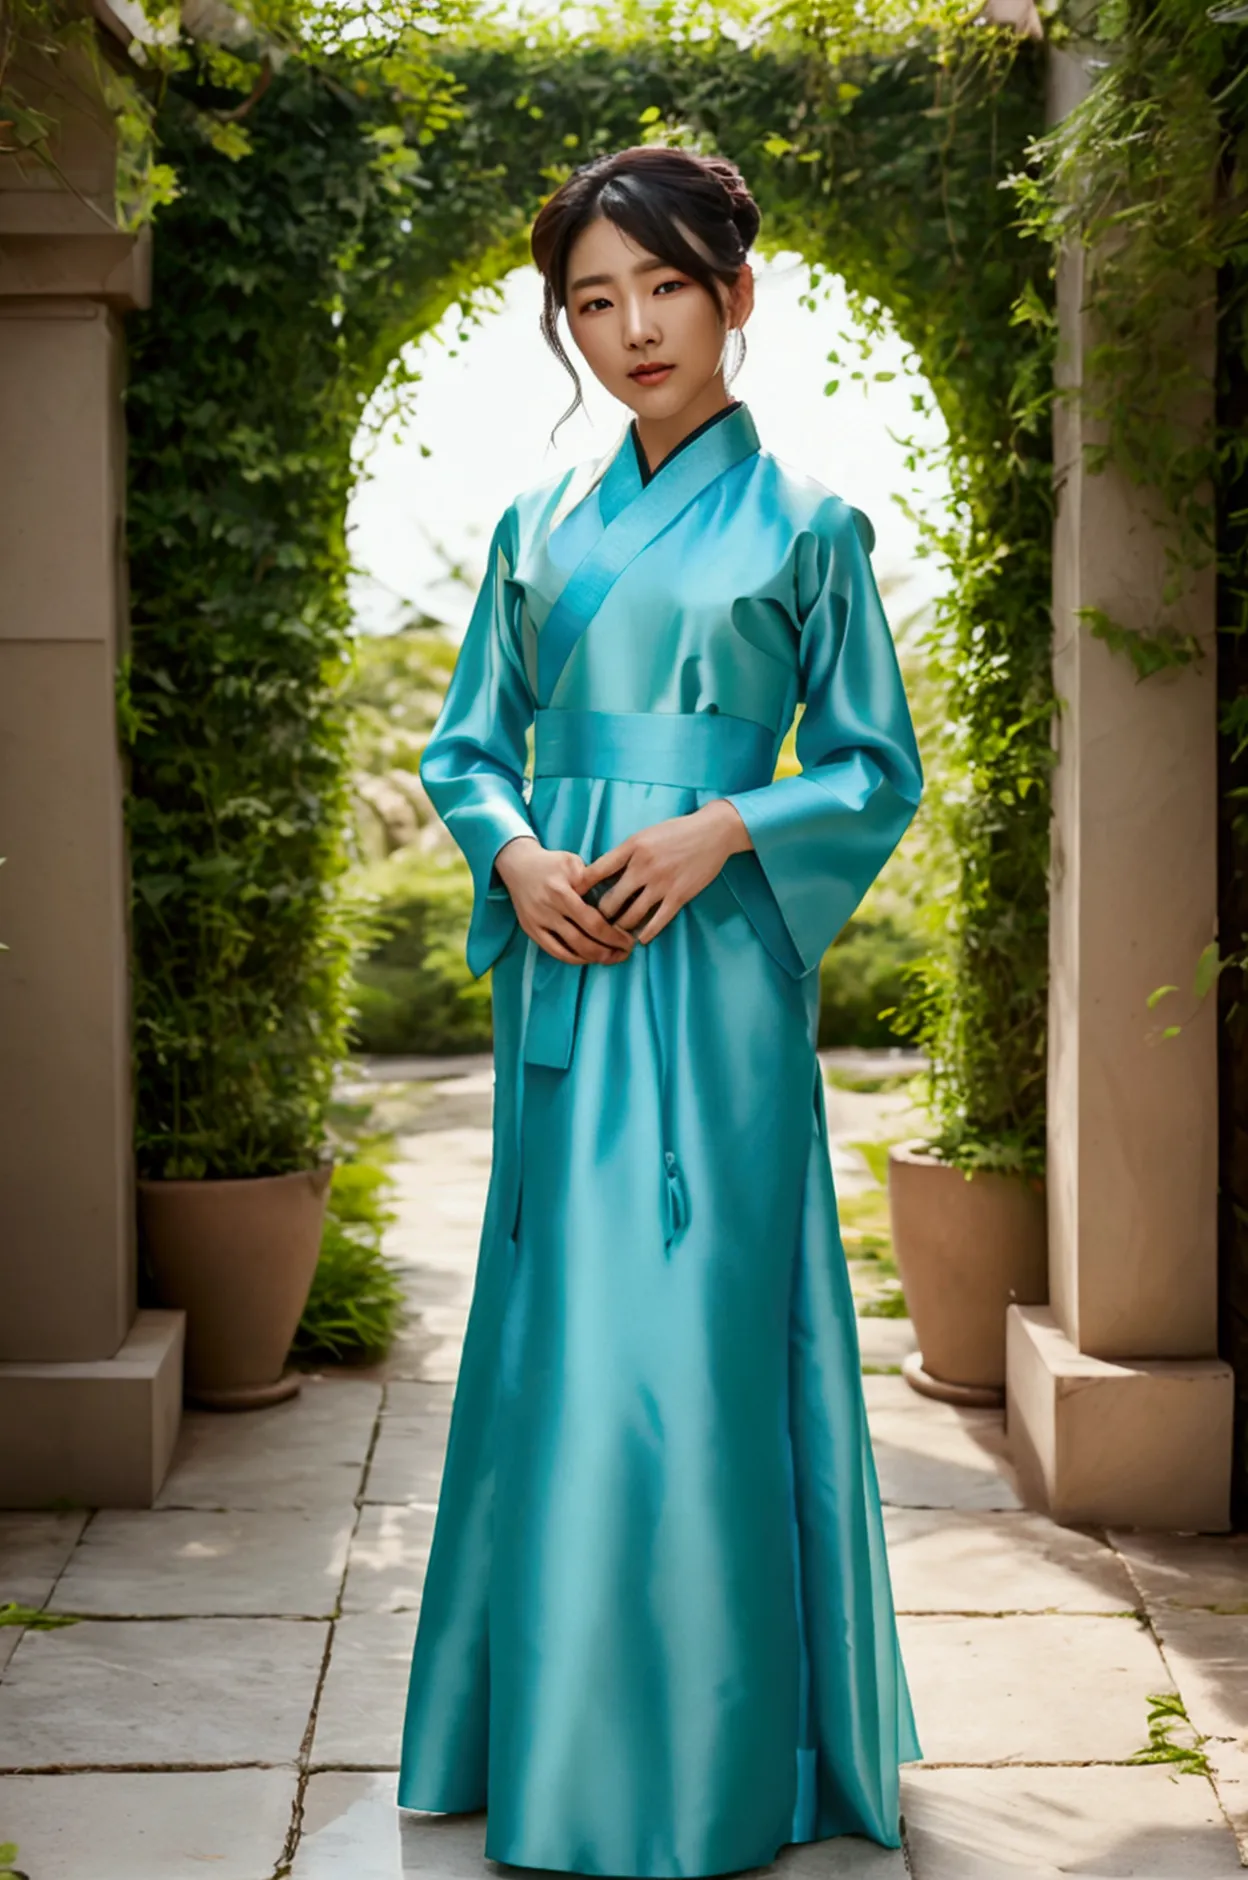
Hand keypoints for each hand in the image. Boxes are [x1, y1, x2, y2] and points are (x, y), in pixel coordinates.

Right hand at [494, 835, 635, 965]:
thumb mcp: (573, 863)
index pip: (592, 922)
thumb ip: (592, 880)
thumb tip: (617, 900)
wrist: (517, 865)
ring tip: (611, 958)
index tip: (629, 940)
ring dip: (593, 959)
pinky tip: (589, 958)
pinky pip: (554, 952)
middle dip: (608, 952)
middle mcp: (547, 911)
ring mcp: (537, 923)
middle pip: (582, 941)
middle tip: (625, 953)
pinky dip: (573, 959)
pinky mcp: (530, 930)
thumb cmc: (551, 863)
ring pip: (568, 952)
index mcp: (561, 893)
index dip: (613, 936)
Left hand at [580, 800, 752, 943]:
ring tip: (616, 935)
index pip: (596, 871)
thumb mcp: (645, 835)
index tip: (572, 898)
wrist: (712, 832)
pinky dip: (646, 933)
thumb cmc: (676, 831)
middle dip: (600, 916)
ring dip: (621, 928)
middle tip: (595, 925)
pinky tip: (641, 939)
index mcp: (632, 847)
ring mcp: (661, 883)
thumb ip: (625, 853)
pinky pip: (657, 922)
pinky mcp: (679, 896)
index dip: (581, 888)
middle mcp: (643, 867)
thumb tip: (601, 872)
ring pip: (631, 916)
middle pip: (610, 901)